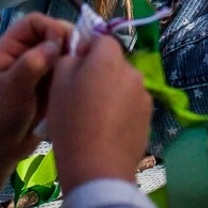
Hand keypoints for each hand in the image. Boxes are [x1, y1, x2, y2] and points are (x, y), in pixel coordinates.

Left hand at [0, 14, 70, 192]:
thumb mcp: (13, 87)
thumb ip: (35, 61)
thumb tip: (58, 42)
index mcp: (9, 50)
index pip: (34, 23)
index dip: (52, 27)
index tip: (67, 44)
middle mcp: (23, 58)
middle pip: (51, 38)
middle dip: (66, 46)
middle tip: (80, 60)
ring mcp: (35, 76)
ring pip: (60, 58)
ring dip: (70, 64)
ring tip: (81, 76)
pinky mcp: (45, 93)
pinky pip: (63, 79)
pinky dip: (71, 81)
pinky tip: (78, 90)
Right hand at [46, 36, 152, 186]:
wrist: (97, 168)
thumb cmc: (72, 122)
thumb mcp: (57, 84)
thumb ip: (69, 59)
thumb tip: (81, 54)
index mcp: (109, 58)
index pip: (102, 40)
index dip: (87, 52)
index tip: (73, 72)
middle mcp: (133, 72)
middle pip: (114, 64)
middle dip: (100, 73)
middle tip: (81, 97)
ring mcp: (144, 96)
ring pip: (124, 86)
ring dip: (112, 93)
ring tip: (94, 118)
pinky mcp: (149, 118)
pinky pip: (131, 106)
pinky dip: (121, 112)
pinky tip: (107, 131)